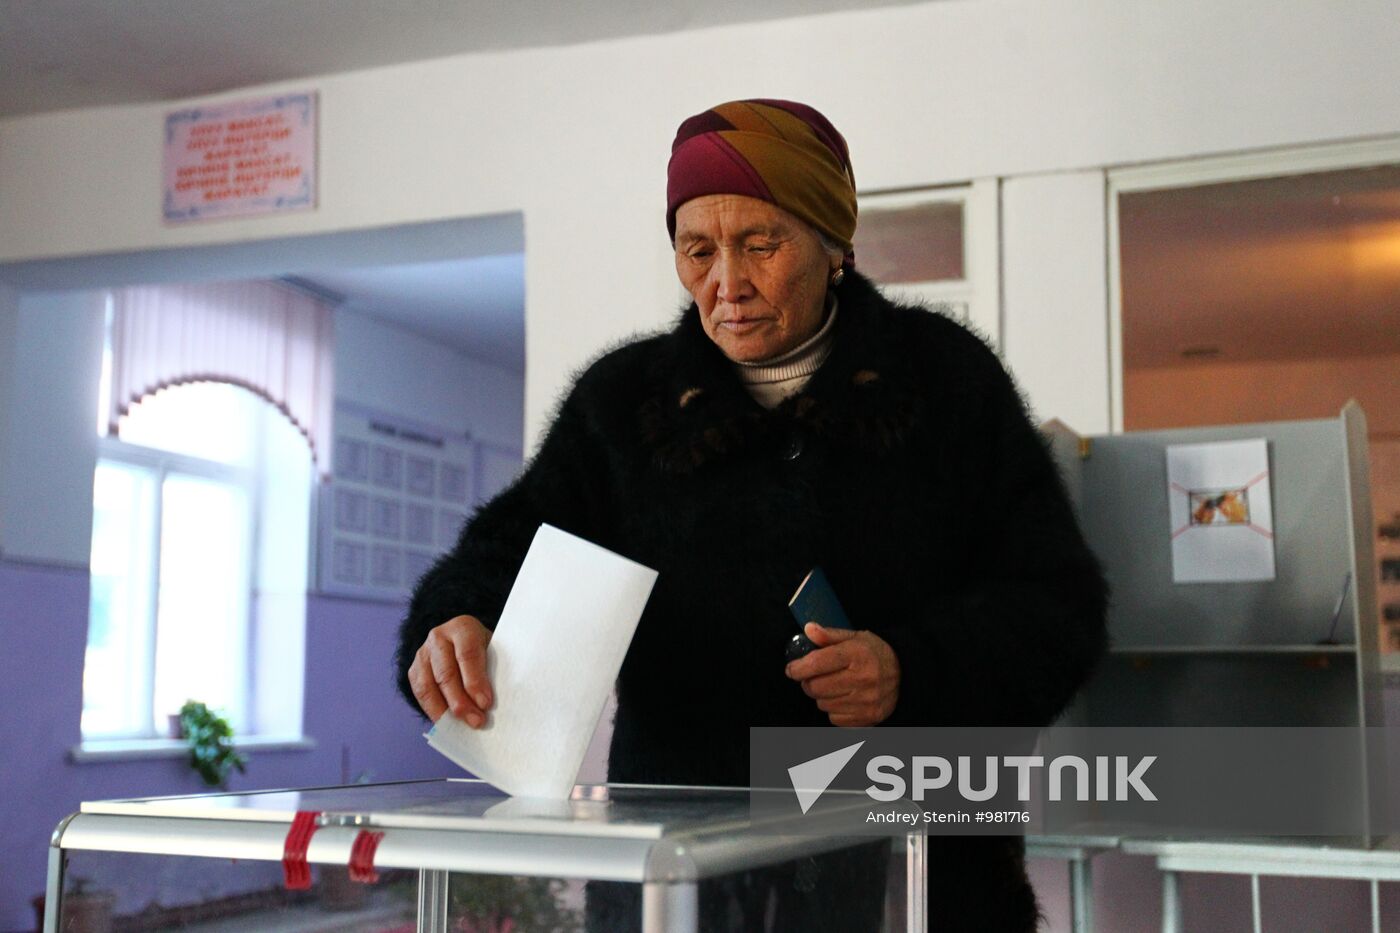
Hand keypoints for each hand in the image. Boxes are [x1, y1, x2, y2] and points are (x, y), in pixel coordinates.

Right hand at [407, 615, 493, 726]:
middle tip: (476, 721)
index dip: (475, 681)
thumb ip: (492, 670)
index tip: (486, 703)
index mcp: (463, 627)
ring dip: (445, 711)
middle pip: (446, 673)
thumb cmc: (483, 649)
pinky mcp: (414, 670)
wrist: (462, 641)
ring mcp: (423, 653)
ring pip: (429, 686)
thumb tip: (491, 704)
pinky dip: (433, 711)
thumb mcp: (493, 651)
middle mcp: (439, 637)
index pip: (467, 654)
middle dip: (461, 701)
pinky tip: (447, 723)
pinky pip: (420, 694)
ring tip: (461, 726)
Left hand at [785, 623, 899, 726]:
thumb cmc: (875, 654)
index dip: (798, 668)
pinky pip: (834, 718)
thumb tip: (808, 629)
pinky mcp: (868, 717)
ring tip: (833, 685)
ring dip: (822, 696)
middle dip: (808, 682)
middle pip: (816, 687)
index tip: (792, 669)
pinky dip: (834, 709)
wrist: (906, 674)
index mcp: (857, 655)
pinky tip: (843, 698)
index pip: (817, 663)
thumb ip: (829, 635)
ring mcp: (866, 701)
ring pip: (822, 704)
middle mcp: (863, 679)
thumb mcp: (855, 637)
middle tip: (813, 676)